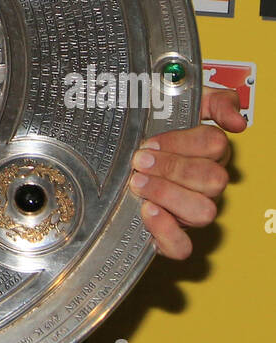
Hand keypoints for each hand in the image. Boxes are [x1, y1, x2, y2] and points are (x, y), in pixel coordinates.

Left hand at [129, 88, 245, 258]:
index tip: (150, 142)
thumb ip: (211, 100)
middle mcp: (203, 181)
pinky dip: (167, 233)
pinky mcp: (170, 234)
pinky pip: (181, 247)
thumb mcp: (170, 96)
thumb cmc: (141, 123)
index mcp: (207, 149)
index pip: (215, 145)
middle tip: (140, 162)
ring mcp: (189, 209)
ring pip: (203, 212)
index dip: (183, 143)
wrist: (105, 150)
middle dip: (173, 169)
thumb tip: (237, 122)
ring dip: (168, 196)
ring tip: (138, 183)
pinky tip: (148, 213)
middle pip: (213, 180)